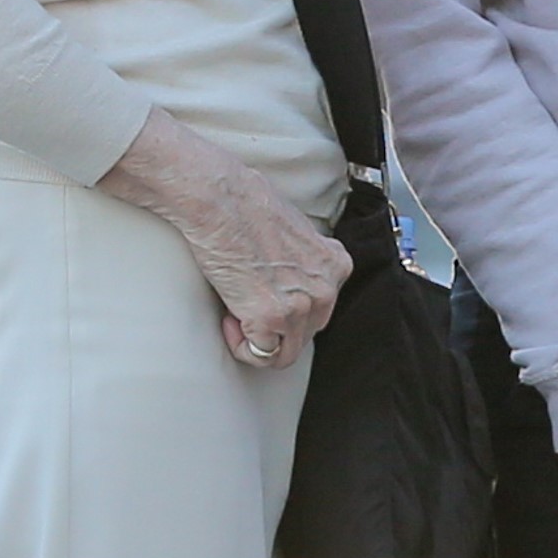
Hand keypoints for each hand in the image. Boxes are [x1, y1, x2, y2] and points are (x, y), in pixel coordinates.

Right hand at [101, 108, 350, 365]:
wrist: (221, 201)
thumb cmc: (246, 207)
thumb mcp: (296, 233)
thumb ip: (303, 262)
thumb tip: (290, 278)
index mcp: (335, 266)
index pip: (321, 309)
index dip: (289, 307)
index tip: (264, 292)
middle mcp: (325, 288)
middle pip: (306, 332)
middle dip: (276, 325)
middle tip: (246, 302)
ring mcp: (301, 306)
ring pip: (286, 352)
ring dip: (258, 338)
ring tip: (235, 312)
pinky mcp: (272, 318)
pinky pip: (263, 356)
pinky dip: (242, 346)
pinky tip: (229, 320)